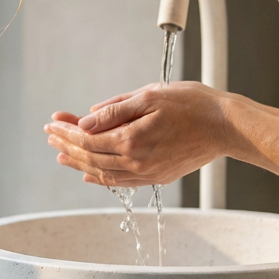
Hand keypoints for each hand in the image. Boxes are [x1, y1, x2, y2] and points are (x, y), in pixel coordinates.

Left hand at [45, 81, 228, 186]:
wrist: (227, 127)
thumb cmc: (193, 105)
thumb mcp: (149, 96)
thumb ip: (115, 110)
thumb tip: (85, 120)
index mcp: (132, 140)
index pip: (87, 138)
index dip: (67, 131)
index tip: (53, 122)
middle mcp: (136, 162)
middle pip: (90, 157)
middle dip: (67, 145)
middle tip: (51, 136)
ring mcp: (147, 173)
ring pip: (103, 173)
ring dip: (79, 164)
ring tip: (61, 155)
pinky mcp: (157, 177)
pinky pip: (121, 182)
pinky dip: (101, 179)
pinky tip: (90, 175)